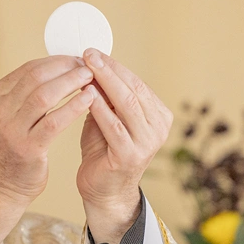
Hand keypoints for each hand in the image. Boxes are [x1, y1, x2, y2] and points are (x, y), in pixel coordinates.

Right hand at [0, 56, 94, 243]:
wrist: (0, 187)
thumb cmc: (11, 150)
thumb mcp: (9, 116)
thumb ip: (25, 95)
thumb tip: (58, 69)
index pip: (27, 69)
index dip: (56, 61)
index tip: (76, 60)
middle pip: (35, 77)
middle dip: (65, 68)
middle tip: (87, 65)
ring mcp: (11, 130)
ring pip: (43, 95)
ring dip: (70, 83)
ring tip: (90, 78)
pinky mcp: (27, 148)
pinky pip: (53, 121)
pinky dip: (73, 107)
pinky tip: (89, 100)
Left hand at [77, 49, 172, 243]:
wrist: (104, 191)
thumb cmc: (104, 151)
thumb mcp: (107, 118)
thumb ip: (104, 96)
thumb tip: (90, 64)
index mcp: (158, 115)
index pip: (136, 83)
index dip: (114, 66)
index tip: (93, 51)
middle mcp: (158, 127)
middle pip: (132, 89)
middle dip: (108, 69)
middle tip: (88, 53)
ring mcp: (147, 142)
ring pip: (125, 103)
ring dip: (103, 82)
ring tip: (84, 67)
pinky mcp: (130, 155)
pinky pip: (113, 125)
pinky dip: (99, 107)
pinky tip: (85, 94)